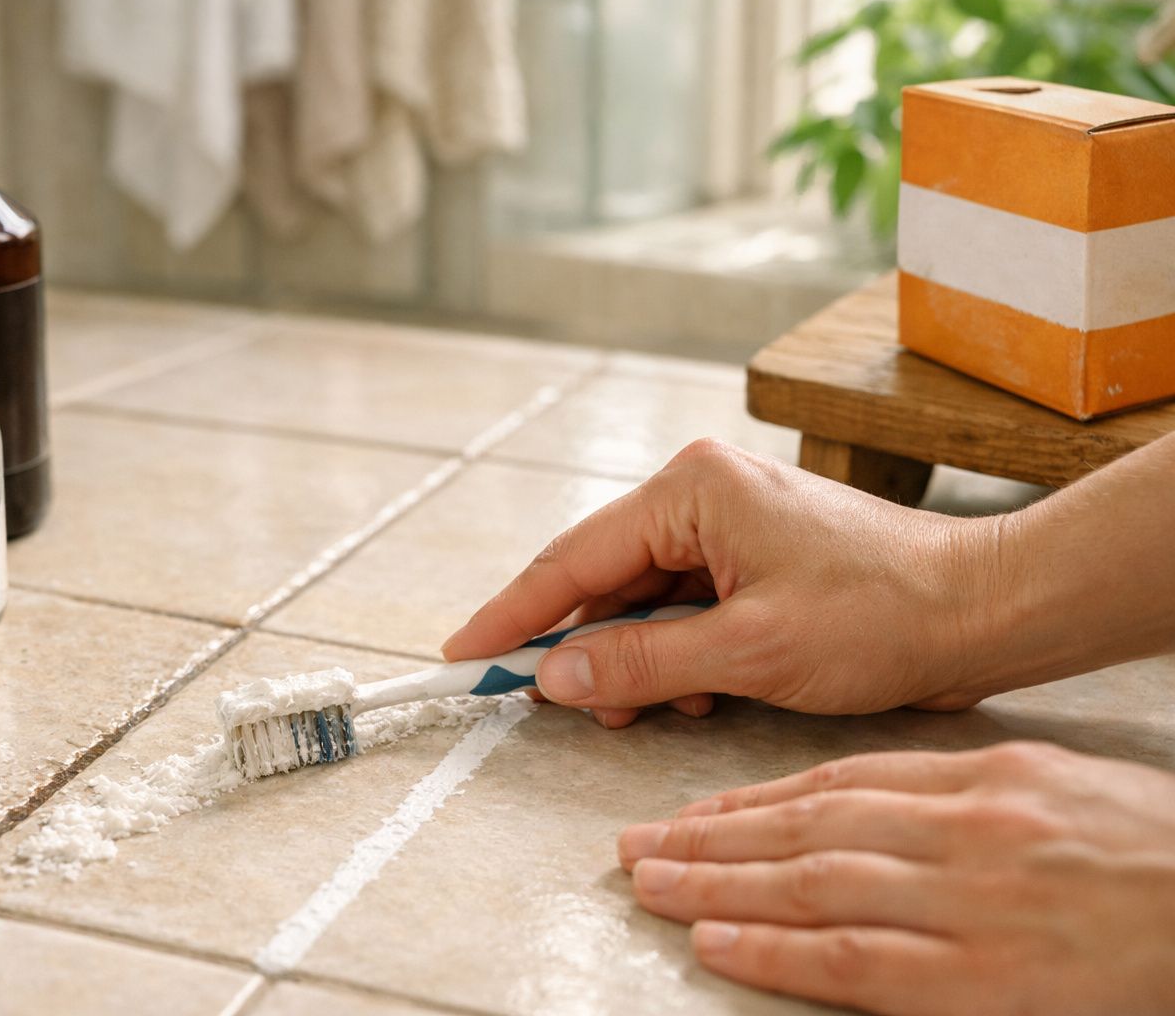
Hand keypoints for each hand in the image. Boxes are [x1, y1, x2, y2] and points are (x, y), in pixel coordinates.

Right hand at [441, 439, 1005, 727]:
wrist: (984, 611)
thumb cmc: (882, 613)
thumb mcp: (750, 651)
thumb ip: (642, 664)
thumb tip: (553, 676)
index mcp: (691, 491)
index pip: (572, 559)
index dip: (512, 614)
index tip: (458, 653)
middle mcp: (700, 497)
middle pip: (602, 581)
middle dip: (583, 650)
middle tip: (551, 706)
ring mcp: (726, 529)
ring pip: (640, 605)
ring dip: (637, 664)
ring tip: (645, 710)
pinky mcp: (750, 563)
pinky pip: (682, 614)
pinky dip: (677, 661)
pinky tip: (699, 694)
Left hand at [616, 742, 1174, 1014]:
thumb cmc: (1153, 852)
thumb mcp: (1052, 792)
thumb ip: (957, 797)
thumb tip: (866, 808)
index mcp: (981, 780)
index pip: (835, 782)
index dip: (751, 801)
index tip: (692, 812)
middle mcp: (963, 832)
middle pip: (806, 829)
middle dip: (711, 838)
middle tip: (637, 846)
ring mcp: (969, 905)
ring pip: (812, 887)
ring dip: (720, 888)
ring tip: (652, 888)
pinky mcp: (983, 981)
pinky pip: (857, 962)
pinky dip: (779, 952)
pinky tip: (721, 945)